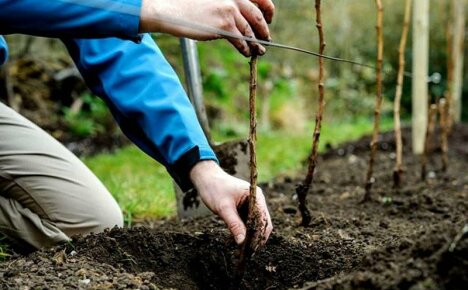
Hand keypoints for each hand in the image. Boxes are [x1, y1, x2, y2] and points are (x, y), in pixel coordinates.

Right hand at [140, 0, 274, 55]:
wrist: (171, 9)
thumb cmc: (188, 4)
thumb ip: (227, 4)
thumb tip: (241, 19)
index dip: (268, 9)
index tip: (269, 18)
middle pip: (258, 16)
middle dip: (264, 29)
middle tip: (266, 38)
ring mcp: (230, 11)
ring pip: (250, 31)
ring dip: (256, 43)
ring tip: (259, 51)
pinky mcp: (224, 26)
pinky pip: (241, 40)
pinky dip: (245, 48)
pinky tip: (246, 53)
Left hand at [190, 160, 272, 246]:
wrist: (206, 178)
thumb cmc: (214, 188)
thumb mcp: (223, 208)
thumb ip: (234, 224)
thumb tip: (242, 242)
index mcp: (255, 195)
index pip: (263, 218)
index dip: (259, 234)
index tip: (251, 248)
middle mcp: (257, 200)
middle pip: (263, 223)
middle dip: (257, 238)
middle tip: (248, 253)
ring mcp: (252, 205)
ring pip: (256, 225)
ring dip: (251, 237)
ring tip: (243, 251)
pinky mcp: (245, 209)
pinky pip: (249, 223)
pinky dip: (245, 232)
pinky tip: (238, 242)